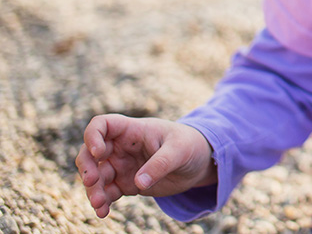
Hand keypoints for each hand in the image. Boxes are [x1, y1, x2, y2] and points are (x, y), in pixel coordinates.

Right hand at [76, 114, 216, 217]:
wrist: (199, 162)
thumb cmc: (190, 145)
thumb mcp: (180, 150)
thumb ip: (160, 164)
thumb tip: (138, 183)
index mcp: (133, 130)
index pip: (102, 125)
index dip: (93, 136)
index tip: (99, 153)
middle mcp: (122, 147)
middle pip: (90, 153)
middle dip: (86, 167)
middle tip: (92, 182)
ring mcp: (122, 166)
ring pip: (96, 176)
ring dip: (93, 190)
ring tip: (99, 205)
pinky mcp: (126, 183)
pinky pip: (107, 192)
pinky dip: (102, 202)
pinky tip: (103, 212)